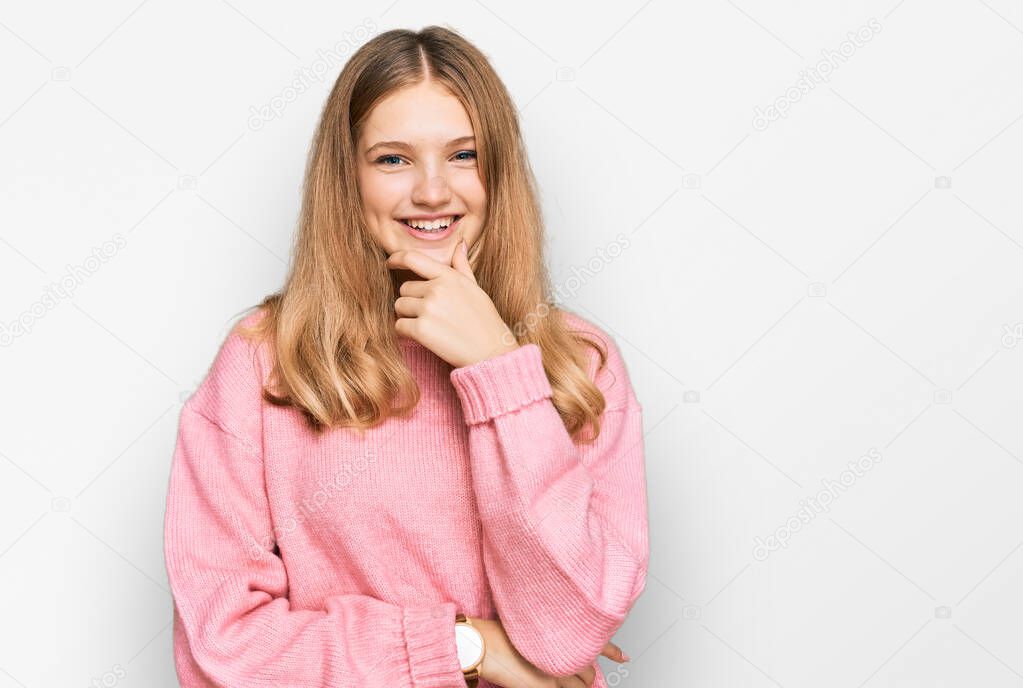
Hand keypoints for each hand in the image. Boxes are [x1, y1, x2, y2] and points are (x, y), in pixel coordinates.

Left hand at [385, 242, 519, 367]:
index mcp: (448, 276)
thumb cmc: (484, 320)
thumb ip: (462, 266)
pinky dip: (407, 332)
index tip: (389, 262)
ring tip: (431, 325)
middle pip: (404, 289)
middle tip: (432, 314)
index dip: (396, 258)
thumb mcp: (475, 288)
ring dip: (408, 316)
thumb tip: (460, 244)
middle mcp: (436, 289)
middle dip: (412, 300)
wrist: (491, 351)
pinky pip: (399, 326)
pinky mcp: (421, 329)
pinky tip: (426, 337)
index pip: (413, 258)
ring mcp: (428, 309)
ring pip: (399, 307)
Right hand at [470, 617, 627, 687]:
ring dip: (576, 683)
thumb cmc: (500, 632)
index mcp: (563, 633)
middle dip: (585, 672)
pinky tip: (551, 684)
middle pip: (588, 669)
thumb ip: (552, 633)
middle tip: (576, 671)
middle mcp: (564, 653)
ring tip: (559, 678)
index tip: (623, 657)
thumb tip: (562, 640)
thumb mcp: (532, 626)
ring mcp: (557, 673)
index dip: (613, 652)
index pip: (597, 644)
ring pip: (580, 684)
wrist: (483, 645)